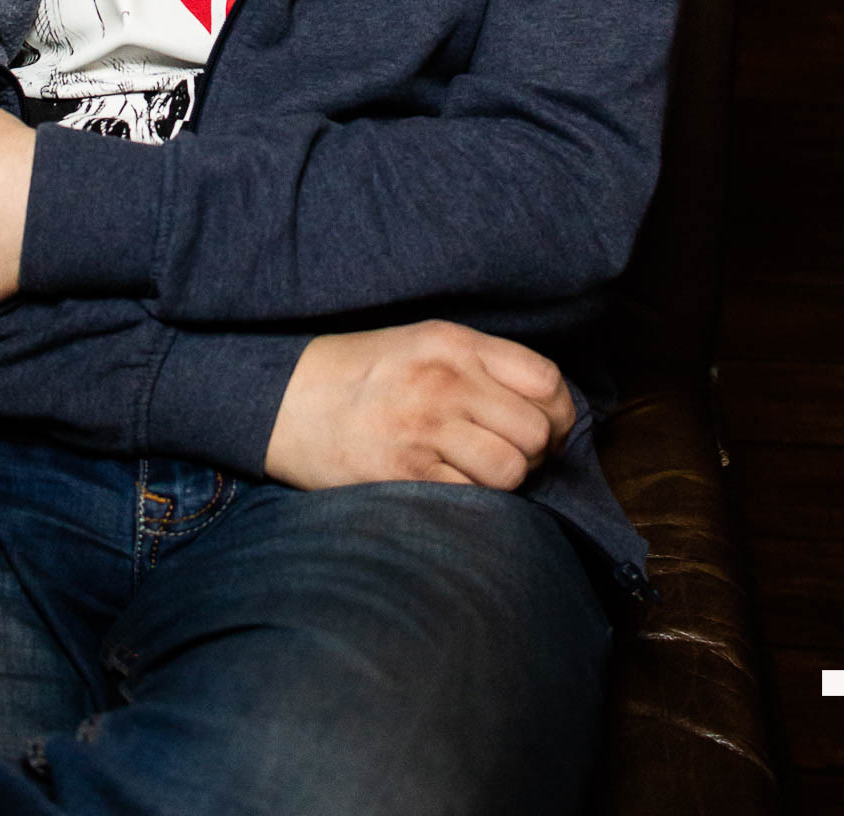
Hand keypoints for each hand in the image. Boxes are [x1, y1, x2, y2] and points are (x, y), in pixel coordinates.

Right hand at [264, 320, 574, 491]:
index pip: (545, 379)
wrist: (284, 399)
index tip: (545, 428)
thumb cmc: (363, 373)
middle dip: (534, 453)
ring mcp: (422, 428)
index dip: (558, 412)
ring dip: (504, 482)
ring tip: (476, 472)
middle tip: (507, 455)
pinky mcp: (403, 473)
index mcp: (452, 342)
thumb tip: (549, 409)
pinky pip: (471, 499)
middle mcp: (443, 380)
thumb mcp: (423, 343)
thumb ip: (483, 365)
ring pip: (511, 471)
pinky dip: (470, 500)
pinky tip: (447, 484)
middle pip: (536, 431)